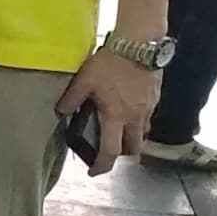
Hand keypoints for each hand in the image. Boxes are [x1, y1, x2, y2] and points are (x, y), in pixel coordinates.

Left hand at [58, 45, 161, 176]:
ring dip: (131, 138)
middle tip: (107, 150)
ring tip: (116, 130)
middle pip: (133, 147)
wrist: (140, 44)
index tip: (94, 171)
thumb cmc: (111, 63)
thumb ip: (72, 99)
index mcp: (116, 116)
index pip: (111, 151)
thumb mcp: (84, 81)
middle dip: (121, 154)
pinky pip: (147, 118)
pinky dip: (137, 122)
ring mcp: (149, 108)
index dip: (102, 165)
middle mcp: (136, 117)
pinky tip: (127, 110)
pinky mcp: (156, 98)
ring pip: (143, 134)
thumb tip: (61, 112)